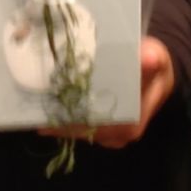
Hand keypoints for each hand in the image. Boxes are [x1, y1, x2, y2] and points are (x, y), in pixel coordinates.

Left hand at [40, 35, 175, 148]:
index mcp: (132, 123)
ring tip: (34, 110)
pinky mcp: (101, 125)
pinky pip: (79, 125)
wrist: (155, 68)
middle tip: (34, 112)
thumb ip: (152, 58)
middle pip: (84, 132)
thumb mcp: (156, 56)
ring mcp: (109, 132)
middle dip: (60, 123)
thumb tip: (148, 57)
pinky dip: (63, 117)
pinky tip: (45, 108)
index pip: (98, 128)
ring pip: (80, 131)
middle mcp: (119, 133)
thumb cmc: (154, 63)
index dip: (74, 125)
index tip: (50, 120)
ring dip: (59, 121)